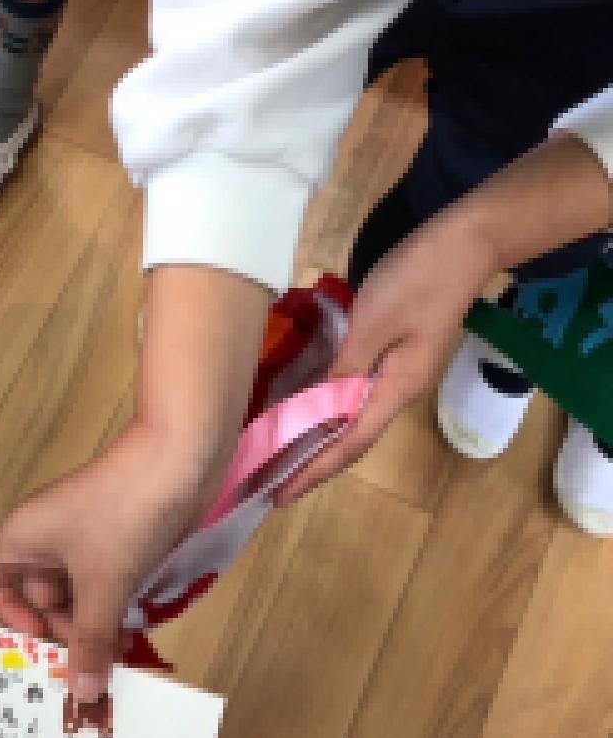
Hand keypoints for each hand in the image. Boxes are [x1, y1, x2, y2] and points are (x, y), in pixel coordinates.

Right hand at [0, 426, 205, 701]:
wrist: (178, 459)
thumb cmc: (123, 514)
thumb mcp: (104, 584)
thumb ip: (90, 640)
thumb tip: (82, 695)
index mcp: (21, 539)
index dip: (5, 612)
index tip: (40, 636)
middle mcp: (44, 539)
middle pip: (37, 596)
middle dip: (62, 629)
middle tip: (92, 660)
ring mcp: (81, 538)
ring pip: (74, 594)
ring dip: (93, 623)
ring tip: (119, 654)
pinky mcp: (114, 540)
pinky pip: (102, 583)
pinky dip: (113, 606)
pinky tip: (134, 631)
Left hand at [277, 131, 612, 504]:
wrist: (466, 241)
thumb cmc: (418, 280)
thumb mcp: (372, 324)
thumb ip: (344, 369)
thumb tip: (316, 411)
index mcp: (397, 390)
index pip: (349, 444)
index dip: (313, 472)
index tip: (281, 497)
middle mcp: (398, 391)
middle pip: (350, 439)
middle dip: (312, 465)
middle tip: (272, 486)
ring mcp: (397, 372)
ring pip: (351, 418)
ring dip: (317, 440)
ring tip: (281, 458)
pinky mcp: (392, 353)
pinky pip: (353, 394)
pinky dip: (326, 409)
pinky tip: (303, 411)